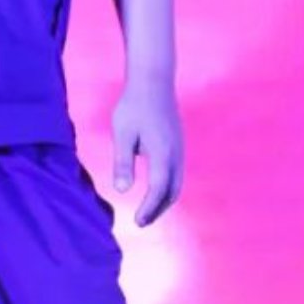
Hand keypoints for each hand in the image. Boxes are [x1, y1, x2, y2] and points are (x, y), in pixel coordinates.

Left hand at [110, 80, 183, 227]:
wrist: (154, 80)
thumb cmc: (134, 106)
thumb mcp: (122, 133)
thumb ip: (123, 162)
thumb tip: (122, 189)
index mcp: (162, 154)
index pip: (158, 190)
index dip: (148, 209)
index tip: (136, 222)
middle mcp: (176, 154)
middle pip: (172, 192)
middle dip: (158, 210)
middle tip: (142, 222)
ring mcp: (180, 149)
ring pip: (178, 183)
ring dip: (164, 200)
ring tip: (148, 210)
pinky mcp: (179, 144)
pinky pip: (178, 173)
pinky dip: (168, 187)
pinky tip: (156, 188)